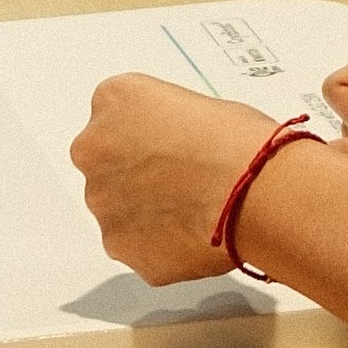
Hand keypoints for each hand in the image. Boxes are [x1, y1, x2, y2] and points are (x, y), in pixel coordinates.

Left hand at [70, 76, 270, 283]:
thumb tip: (176, 145)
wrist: (252, 194)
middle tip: (181, 180)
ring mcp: (102, 203)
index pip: (115, 115)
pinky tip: (192, 234)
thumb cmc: (237, 143)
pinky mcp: (118, 246)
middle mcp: (95, 150)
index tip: (170, 143)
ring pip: (118, 208)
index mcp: (114, 100)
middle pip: (108, 164)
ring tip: (193, 210)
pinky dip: (158, 244)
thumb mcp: (197, 105)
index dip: (147, 133)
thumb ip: (167, 124)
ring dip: (146, 210)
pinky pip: (134, 245)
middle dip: (138, 174)